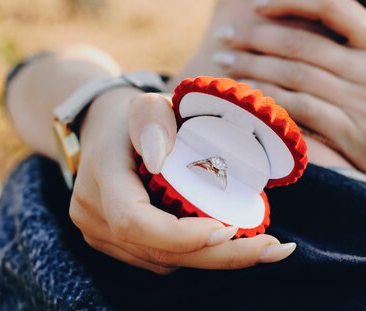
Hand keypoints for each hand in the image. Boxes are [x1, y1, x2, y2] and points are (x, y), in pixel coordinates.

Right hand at [68, 87, 295, 273]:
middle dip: (219, 257)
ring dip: (216, 259)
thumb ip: (152, 118)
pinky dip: (200, 254)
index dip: (181, 235)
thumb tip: (160, 157)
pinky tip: (232, 241)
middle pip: (158, 253)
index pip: (134, 221)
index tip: (229, 229)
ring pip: (163, 262)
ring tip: (264, 246)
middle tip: (271, 249)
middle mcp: (93, 214)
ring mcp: (101, 234)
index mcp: (101, 176)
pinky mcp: (116, 245)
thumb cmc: (131, 117)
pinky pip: (161, 260)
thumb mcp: (145, 103)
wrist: (103, 133)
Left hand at [213, 0, 365, 210]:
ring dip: (253, 67)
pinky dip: (270, 102)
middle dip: (256, 36)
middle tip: (226, 36)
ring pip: (295, 77)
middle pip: (302, 44)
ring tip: (225, 63)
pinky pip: (301, 112)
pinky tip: (247, 98)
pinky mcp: (355, 137)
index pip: (332, 6)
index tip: (259, 6)